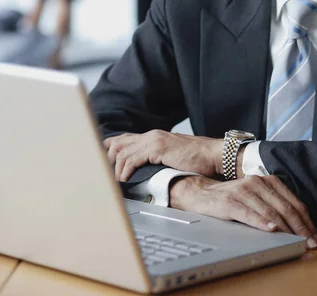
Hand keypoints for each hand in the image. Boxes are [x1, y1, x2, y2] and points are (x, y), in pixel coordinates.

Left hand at [103, 131, 222, 181]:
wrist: (213, 154)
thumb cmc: (198, 158)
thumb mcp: (174, 155)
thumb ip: (160, 158)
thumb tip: (149, 169)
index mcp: (155, 136)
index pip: (127, 138)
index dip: (112, 145)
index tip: (103, 154)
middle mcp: (151, 135)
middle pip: (119, 143)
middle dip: (109, 158)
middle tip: (105, 173)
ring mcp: (154, 141)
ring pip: (123, 152)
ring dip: (116, 169)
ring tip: (114, 181)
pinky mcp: (157, 149)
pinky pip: (132, 160)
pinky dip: (125, 171)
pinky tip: (124, 180)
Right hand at [170, 174, 316, 248]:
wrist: (201, 192)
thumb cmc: (231, 198)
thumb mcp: (255, 196)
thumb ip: (273, 204)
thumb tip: (298, 225)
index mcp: (267, 180)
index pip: (293, 202)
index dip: (307, 221)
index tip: (316, 236)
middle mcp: (257, 182)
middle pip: (286, 207)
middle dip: (302, 228)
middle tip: (312, 243)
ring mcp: (243, 191)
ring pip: (270, 211)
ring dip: (287, 229)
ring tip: (298, 241)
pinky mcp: (230, 202)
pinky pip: (249, 213)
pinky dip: (262, 222)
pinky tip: (272, 230)